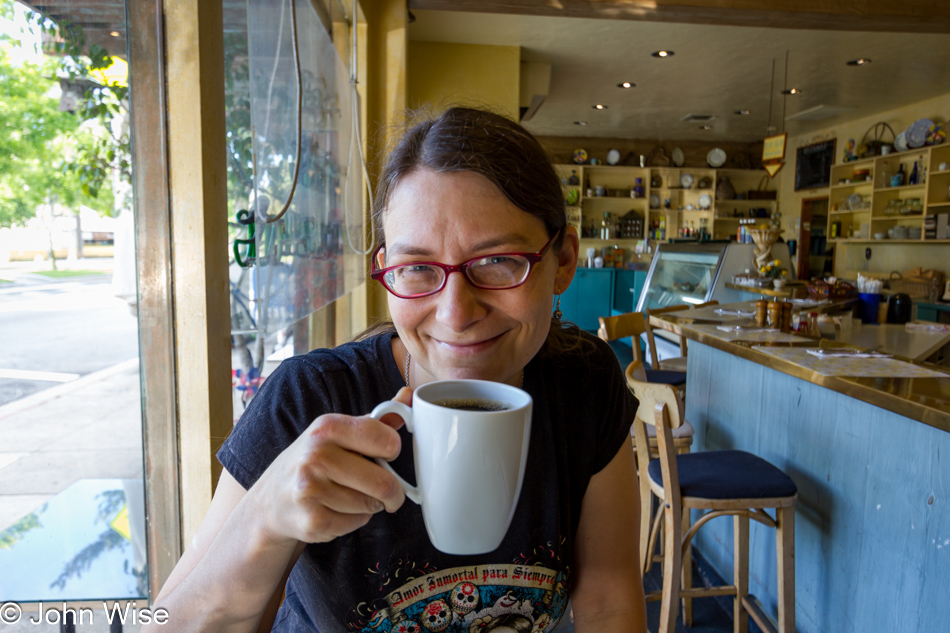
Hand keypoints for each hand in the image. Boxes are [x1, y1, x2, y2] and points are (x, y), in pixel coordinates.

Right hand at [248, 387, 412, 545]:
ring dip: (370, 505)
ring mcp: (311, 490)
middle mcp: (315, 456)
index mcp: (327, 427)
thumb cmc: (314, 461)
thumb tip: (410, 395)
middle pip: (384, 482)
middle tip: (386, 491)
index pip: (386, 440)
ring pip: (371, 505)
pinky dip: (355, 520)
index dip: (392, 450)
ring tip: (349, 495)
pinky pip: (357, 523)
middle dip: (392, 491)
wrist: (271, 500)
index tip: (386, 455)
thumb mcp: (339, 433)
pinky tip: (336, 510)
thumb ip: (378, 419)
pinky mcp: (312, 521)